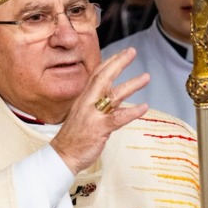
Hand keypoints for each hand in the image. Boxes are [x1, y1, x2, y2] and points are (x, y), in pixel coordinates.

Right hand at [50, 47, 149, 173]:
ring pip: (114, 95)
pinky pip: (118, 118)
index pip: (96, 75)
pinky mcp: (99, 128)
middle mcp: (87, 103)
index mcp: (83, 99)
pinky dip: (132, 112)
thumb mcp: (82, 115)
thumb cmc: (73, 137)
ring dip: (131, 85)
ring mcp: (93, 115)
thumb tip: (109, 96)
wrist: (62, 155)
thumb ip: (95, 104)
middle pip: (103, 78)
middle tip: (132, 51)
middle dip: (118, 63)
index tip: (121, 53)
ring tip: (145, 77)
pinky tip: (144, 107)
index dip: (109, 62)